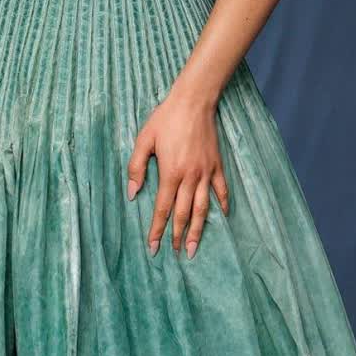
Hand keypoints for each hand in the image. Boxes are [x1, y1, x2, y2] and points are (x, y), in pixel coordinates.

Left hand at [127, 87, 229, 257]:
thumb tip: (132, 193)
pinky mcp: (216, 165)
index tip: (153, 247)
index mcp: (170, 173)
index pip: (162, 208)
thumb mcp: (144, 140)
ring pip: (203, 208)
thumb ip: (136, 168)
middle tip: (176, 253)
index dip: (157, 229)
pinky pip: (221, 190)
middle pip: (183, 214)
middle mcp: (189, 177)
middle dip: (178, 236)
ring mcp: (205, 173)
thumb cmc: (165, 119)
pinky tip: (223, 216)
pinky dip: (223, 204)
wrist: (193, 102)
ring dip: (199, 229)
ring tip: (196, 247)